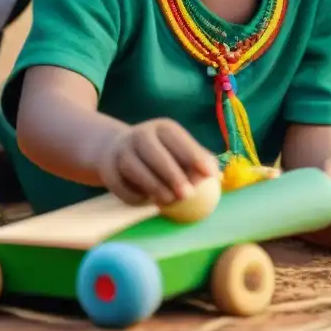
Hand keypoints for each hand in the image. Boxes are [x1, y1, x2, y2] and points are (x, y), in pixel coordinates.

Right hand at [99, 118, 218, 206]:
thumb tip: (221, 177)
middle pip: (156, 154)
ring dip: (154, 187)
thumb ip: (199, 160)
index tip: (209, 175)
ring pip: (136, 169)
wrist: (116, 149)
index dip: (195, 156)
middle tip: (188, 194)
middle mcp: (141, 134)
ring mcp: (122, 150)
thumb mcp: (178, 149)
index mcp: (163, 128)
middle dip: (173, 175)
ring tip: (169, 201)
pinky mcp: (108, 169)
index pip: (179, 140)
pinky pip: (122, 185)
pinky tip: (148, 202)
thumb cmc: (161, 153)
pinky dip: (136, 196)